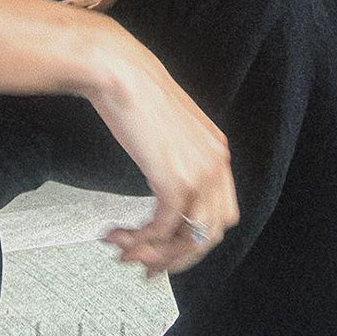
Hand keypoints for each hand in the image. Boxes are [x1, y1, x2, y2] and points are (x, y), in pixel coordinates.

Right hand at [83, 18, 239, 278]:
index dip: (193, 239)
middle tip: (145, 265)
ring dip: (155, 253)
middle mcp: (217, 164)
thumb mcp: (170, 129)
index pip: (220, 213)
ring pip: (189, 239)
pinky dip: (140, 240)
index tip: (164, 249)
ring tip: (123, 253)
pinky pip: (162, 228)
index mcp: (218, 150)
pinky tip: (116, 235)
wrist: (118, 71)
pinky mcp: (174, 180)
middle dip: (176, 256)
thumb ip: (178, 157)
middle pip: (210, 233)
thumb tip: (166, 190)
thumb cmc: (135, 92)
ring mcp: (200, 174)